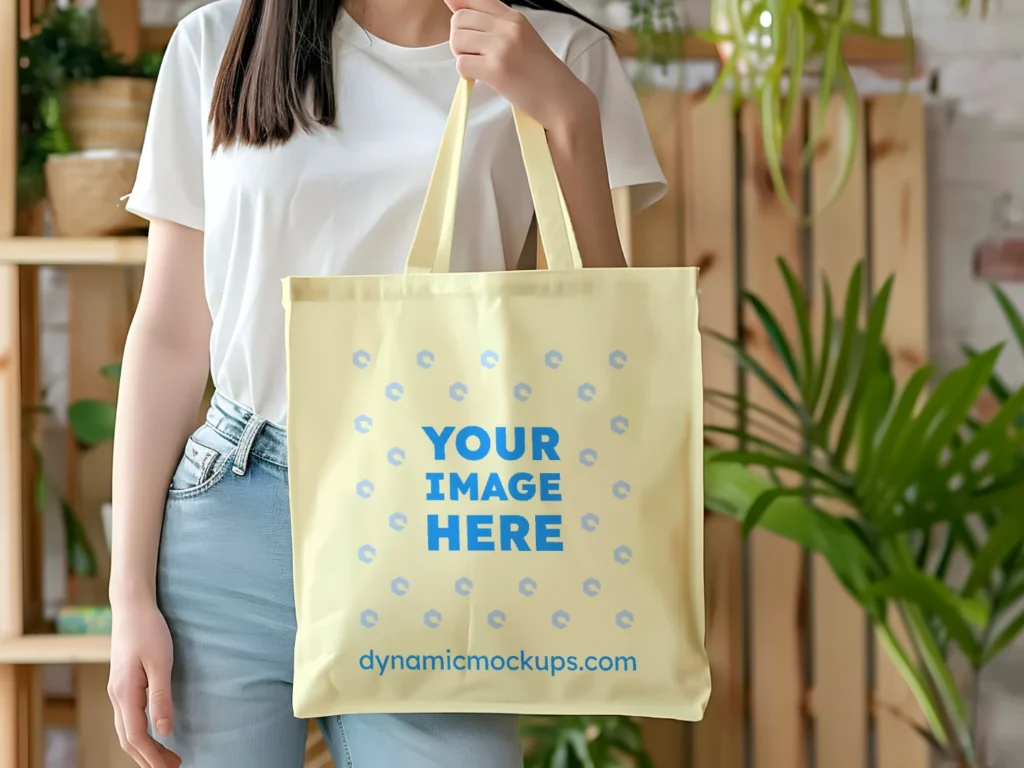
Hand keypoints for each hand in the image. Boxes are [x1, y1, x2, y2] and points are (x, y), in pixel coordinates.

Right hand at [108, 599, 180, 767]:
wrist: (131, 607)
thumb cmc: (149, 630)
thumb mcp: (160, 662)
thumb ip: (162, 697)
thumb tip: (166, 731)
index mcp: (125, 693)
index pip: (137, 736)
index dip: (151, 756)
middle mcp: (117, 695)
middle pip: (129, 738)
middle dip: (148, 758)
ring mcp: (117, 690)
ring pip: (126, 730)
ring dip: (144, 747)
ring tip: (165, 757)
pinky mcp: (121, 684)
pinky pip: (127, 718)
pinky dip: (139, 733)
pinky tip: (152, 734)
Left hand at [445, 0, 596, 129]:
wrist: (560, 99)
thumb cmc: (541, 74)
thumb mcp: (522, 38)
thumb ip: (493, 24)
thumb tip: (454, 3)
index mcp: (514, 17)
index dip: (458, 7)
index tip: (458, 20)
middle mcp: (508, 27)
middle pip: (459, 19)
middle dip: (459, 39)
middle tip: (474, 55)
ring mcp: (502, 47)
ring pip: (457, 40)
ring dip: (461, 55)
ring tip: (479, 66)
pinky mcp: (496, 70)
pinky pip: (462, 64)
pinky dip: (466, 74)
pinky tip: (482, 77)